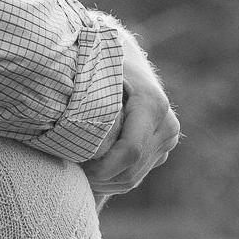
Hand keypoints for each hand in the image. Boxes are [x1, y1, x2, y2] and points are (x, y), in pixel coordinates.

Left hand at [82, 21, 179, 197]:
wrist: (126, 57)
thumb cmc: (102, 62)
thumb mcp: (95, 74)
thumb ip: (88, 100)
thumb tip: (70, 128)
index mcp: (152, 105)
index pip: (129, 151)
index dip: (102, 166)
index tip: (78, 167)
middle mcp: (167, 124)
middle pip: (132, 168)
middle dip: (101, 177)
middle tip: (71, 173)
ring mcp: (167, 138)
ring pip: (135, 176)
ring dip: (105, 181)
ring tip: (77, 172)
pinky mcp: (162, 148)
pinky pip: (137, 174)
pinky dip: (113, 178)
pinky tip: (91, 171)